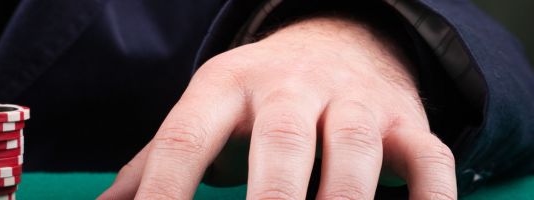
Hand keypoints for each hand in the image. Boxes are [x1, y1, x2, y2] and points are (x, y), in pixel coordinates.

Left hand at [97, 16, 456, 198]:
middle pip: (278, 141)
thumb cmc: (254, 100)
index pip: (186, 137)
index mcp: (225, 86)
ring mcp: (353, 102)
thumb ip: (153, 164)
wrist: (342, 39)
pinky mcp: (409, 121)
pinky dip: (429, 196)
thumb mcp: (202, 114)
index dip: (166, 186)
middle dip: (270, 199)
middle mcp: (289, 88)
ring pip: (354, 147)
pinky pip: (429, 159)